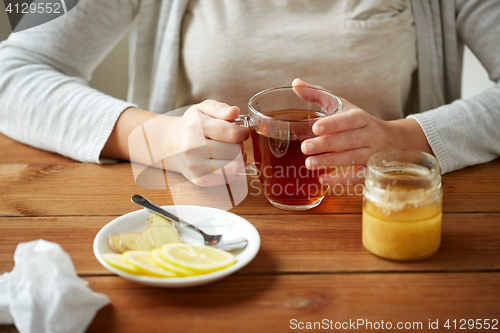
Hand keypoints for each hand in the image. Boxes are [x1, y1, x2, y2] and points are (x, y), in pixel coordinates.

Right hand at [169, 100, 248, 185]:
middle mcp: (192, 148)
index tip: (242, 131)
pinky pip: (229, 178)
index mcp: (195, 128)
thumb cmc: (192, 126)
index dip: (243, 133)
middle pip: (235, 151)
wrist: (172, 145)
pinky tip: (226, 161)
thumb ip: (220, 108)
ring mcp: (195, 166)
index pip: (232, 134)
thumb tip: (235, 111)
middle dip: (239, 145)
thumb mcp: (203, 109)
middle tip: (234, 141)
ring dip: (239, 159)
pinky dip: (233, 170)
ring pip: (234, 167)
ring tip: (233, 152)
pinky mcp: (200, 179)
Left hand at [293, 79, 432, 184]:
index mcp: (361, 118)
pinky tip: (323, 180)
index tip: (315, 127)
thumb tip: (295, 83)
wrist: (393, 140)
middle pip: (349, 140)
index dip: (334, 124)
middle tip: (305, 148)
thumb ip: (318, 94)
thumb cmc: (359, 122)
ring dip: (330, 162)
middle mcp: (369, 136)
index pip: (350, 120)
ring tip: (309, 164)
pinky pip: (358, 177)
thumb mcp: (342, 106)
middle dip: (326, 145)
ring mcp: (372, 155)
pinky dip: (341, 180)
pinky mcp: (371, 171)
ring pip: (353, 158)